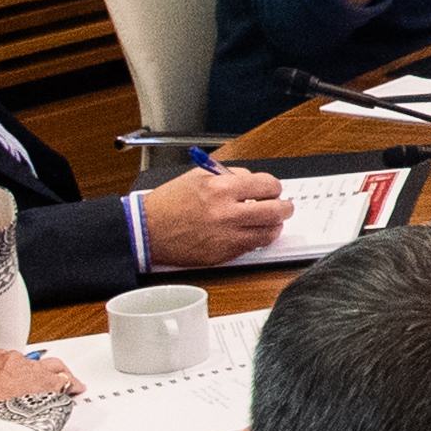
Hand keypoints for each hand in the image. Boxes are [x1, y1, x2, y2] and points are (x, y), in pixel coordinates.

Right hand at [0, 345, 79, 414]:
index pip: (5, 360)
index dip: (12, 372)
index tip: (15, 380)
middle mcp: (15, 361)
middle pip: (30, 362)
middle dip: (34, 373)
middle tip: (38, 382)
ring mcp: (36, 371)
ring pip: (53, 366)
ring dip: (59, 373)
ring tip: (67, 380)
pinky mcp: (53, 384)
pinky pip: (68, 382)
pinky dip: (72, 386)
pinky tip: (76, 390)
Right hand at [138, 162, 291, 272]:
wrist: (146, 231)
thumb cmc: (169, 204)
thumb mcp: (198, 177)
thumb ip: (229, 176)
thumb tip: (253, 181)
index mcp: (221, 188)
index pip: (267, 185)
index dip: (274, 187)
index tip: (272, 189)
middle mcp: (226, 213)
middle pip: (276, 210)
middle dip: (284, 207)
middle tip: (284, 206)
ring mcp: (226, 236)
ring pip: (269, 232)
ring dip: (274, 225)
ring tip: (269, 221)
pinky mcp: (222, 254)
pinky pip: (252, 247)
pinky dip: (257, 239)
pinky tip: (252, 232)